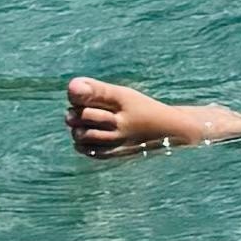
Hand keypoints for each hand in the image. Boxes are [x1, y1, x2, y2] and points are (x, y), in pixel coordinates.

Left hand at [67, 77, 234, 159]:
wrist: (170, 132)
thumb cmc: (141, 109)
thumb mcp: (123, 94)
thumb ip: (96, 90)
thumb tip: (70, 86)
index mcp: (123, 100)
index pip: (89, 95)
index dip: (77, 93)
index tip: (76, 94)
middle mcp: (121, 122)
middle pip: (82, 115)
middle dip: (74, 111)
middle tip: (78, 110)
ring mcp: (118, 140)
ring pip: (82, 134)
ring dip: (76, 128)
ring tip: (80, 124)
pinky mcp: (116, 154)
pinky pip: (88, 150)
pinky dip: (81, 143)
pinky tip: (88, 136)